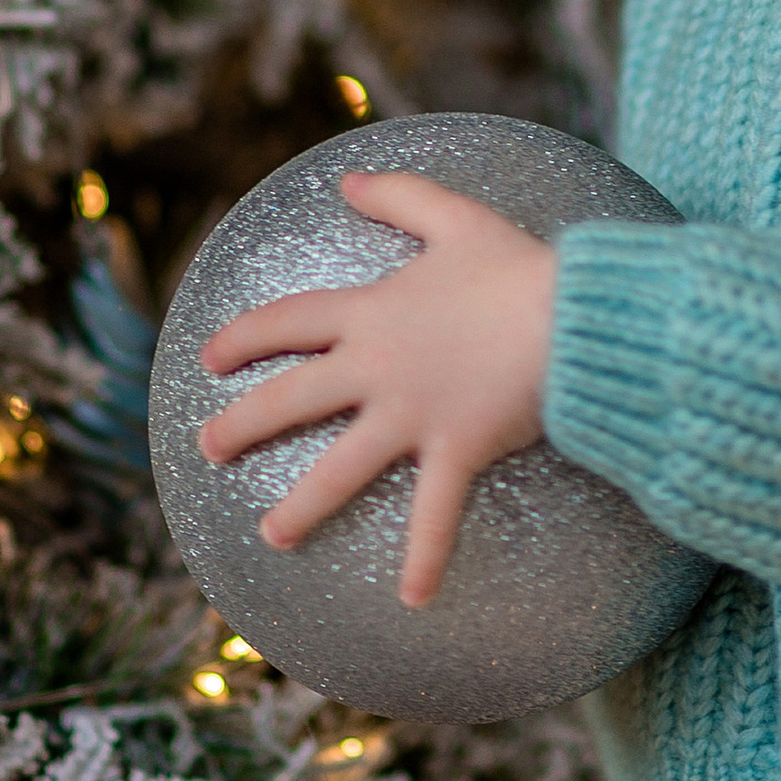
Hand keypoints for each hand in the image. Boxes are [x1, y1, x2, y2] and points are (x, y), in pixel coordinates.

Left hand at [196, 171, 556, 605]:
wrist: (574, 316)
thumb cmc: (521, 267)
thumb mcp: (457, 218)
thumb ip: (400, 196)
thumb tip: (346, 181)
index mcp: (373, 313)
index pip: (289, 322)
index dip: (245, 339)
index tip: (210, 358)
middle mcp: (378, 367)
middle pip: (292, 398)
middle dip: (243, 425)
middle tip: (206, 448)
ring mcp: (412, 414)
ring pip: (340, 467)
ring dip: (302, 506)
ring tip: (269, 536)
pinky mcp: (456, 450)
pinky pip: (434, 514)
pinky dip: (425, 558)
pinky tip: (410, 599)